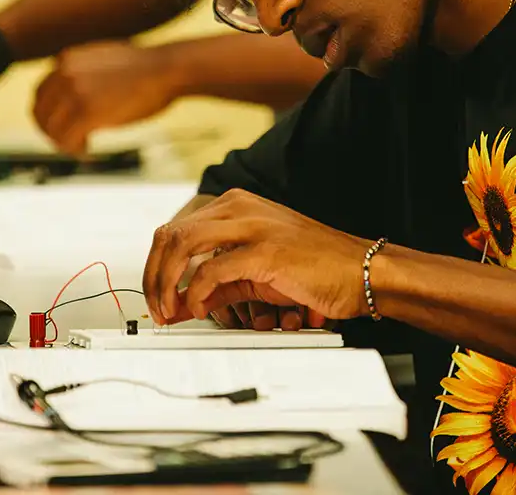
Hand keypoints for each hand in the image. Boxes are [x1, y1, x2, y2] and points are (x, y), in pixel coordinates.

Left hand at [32, 40, 181, 153]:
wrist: (166, 69)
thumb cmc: (144, 68)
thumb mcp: (102, 58)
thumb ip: (81, 71)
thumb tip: (71, 94)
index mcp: (66, 58)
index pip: (40, 93)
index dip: (48, 115)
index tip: (62, 127)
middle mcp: (65, 72)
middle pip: (39, 113)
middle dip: (51, 131)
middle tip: (69, 142)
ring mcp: (75, 92)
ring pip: (51, 130)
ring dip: (64, 143)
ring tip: (82, 147)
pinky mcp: (88, 112)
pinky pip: (67, 140)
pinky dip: (75, 150)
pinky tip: (89, 150)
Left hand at [144, 189, 372, 325]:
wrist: (361, 269)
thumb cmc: (315, 267)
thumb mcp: (257, 271)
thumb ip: (218, 285)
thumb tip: (183, 304)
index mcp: (235, 205)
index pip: (176, 228)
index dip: (157, 265)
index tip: (156, 295)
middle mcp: (239, 208)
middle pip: (171, 234)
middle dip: (155, 275)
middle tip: (156, 308)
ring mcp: (252, 226)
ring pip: (183, 244)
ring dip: (167, 283)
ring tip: (170, 310)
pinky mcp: (265, 251)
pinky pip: (213, 270)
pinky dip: (197, 294)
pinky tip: (199, 309)